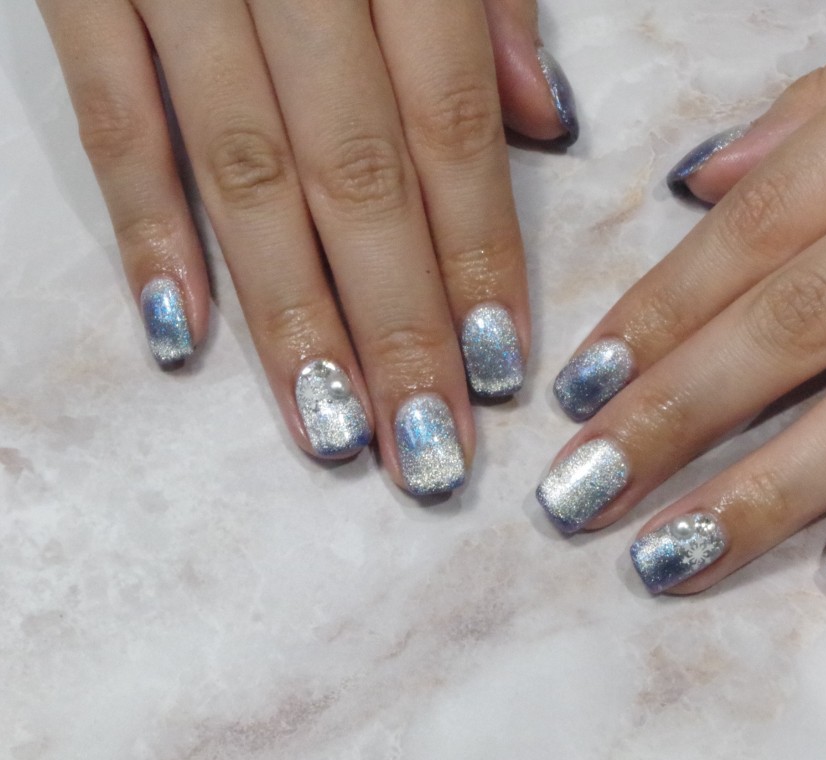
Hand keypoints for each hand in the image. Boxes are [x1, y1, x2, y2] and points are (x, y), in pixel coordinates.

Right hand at [38, 0, 577, 494]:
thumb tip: (540, 122)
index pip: (446, 128)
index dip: (476, 255)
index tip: (500, 371)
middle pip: (354, 174)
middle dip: (397, 322)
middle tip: (430, 452)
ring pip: (239, 168)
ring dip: (288, 313)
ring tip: (334, 430)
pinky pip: (108, 111)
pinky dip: (144, 225)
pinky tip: (182, 337)